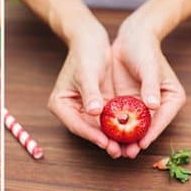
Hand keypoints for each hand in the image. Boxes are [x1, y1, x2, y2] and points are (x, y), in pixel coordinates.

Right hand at [48, 28, 121, 157]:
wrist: (92, 39)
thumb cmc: (85, 53)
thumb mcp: (87, 73)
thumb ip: (90, 93)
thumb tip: (94, 111)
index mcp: (60, 104)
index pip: (76, 124)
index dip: (91, 134)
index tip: (106, 142)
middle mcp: (70, 109)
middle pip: (86, 130)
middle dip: (103, 140)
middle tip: (117, 151)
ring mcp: (83, 109)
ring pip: (97, 127)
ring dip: (111, 137)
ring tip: (125, 148)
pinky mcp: (96, 105)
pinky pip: (107, 119)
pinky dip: (117, 126)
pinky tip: (130, 133)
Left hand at [111, 17, 185, 157]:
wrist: (130, 38)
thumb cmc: (144, 49)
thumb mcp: (149, 67)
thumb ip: (150, 86)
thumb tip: (153, 105)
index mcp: (172, 98)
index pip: (162, 119)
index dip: (151, 133)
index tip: (141, 144)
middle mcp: (157, 105)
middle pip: (147, 128)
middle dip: (136, 141)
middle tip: (126, 153)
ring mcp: (141, 106)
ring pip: (132, 127)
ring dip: (123, 139)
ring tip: (114, 150)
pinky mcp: (126, 104)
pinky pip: (119, 120)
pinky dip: (113, 129)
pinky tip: (104, 137)